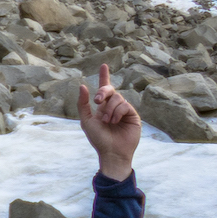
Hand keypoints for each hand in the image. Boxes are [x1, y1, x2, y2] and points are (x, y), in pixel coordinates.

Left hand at [76, 63, 139, 179]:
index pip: (105, 89)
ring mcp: (124, 110)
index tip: (103, 65)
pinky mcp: (133, 115)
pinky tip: (115, 122)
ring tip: (107, 122)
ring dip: (109, 110)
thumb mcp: (86, 120)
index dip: (104, 76)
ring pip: (117, 98)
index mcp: (102, 107)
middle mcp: (113, 107)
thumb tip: (83, 86)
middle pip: (110, 90)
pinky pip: (124, 105)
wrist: (112, 152)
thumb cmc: (98, 138)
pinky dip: (117, 112)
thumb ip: (83, 104)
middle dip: (103, 92)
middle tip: (98, 101)